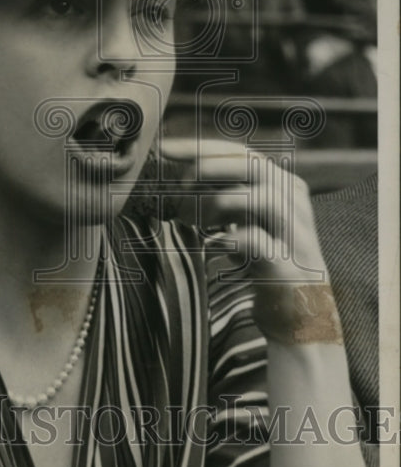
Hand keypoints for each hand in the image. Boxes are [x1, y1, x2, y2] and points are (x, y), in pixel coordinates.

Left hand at [162, 138, 342, 345]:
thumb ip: (228, 198)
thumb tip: (182, 176)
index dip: (201, 148)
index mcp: (284, 186)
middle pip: (251, 165)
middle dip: (206, 168)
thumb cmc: (266, 265)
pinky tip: (210, 246)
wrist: (301, 318)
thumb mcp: (248, 223)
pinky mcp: (288, 266)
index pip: (240, 153)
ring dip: (215, 204)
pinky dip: (226, 239)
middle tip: (176, 184)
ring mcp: (295, 233)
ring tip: (191, 220)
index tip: (165, 150)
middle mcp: (294, 203)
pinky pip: (254, 240)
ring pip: (258, 198)